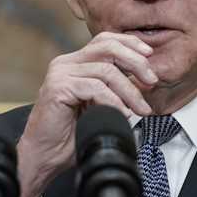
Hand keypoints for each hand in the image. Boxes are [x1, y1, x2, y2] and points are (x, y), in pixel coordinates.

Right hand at [16, 32, 157, 196]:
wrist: (44, 156)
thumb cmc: (71, 135)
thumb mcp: (98, 105)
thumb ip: (114, 88)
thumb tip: (145, 81)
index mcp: (74, 63)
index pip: (105, 40)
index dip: (130, 44)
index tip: (149, 55)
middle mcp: (65, 63)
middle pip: (107, 47)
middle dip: (136, 62)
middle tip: (152, 81)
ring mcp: (60, 74)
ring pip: (106, 70)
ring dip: (130, 90)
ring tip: (141, 109)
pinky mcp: (58, 88)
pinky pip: (96, 88)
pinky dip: (114, 101)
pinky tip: (123, 114)